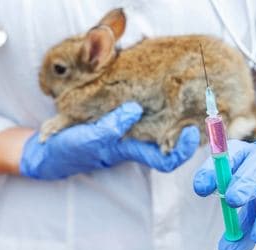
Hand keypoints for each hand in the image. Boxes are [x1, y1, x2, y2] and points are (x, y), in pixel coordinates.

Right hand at [20, 102, 199, 179]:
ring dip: (178, 112)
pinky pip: (145, 111)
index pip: (167, 159)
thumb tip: (136, 108)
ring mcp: (131, 130)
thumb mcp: (92, 137)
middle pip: (172, 140)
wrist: (51, 150)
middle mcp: (137, 142)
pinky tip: (160, 84)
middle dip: (190, 126)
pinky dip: (156, 101)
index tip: (193, 132)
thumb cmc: (71, 149)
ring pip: (162, 124)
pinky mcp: (122, 118)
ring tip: (190, 92)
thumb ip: (113, 125)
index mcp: (133, 151)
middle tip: (205, 106)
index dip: (184, 150)